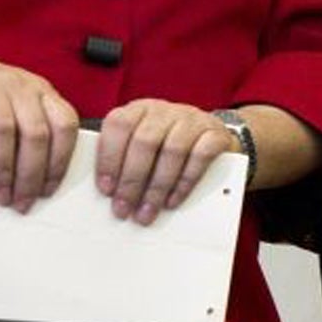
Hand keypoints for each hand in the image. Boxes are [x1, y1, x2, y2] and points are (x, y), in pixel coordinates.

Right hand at [0, 41, 78, 210]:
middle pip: (35, 134)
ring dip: (4, 169)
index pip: (64, 125)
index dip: (60, 161)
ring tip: (2, 194)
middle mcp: (19, 86)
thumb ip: (31, 132)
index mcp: (41, 91)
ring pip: (4, 130)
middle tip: (22, 202)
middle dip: (30, 175)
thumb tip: (39, 182)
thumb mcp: (17, 105)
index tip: (48, 190)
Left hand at [94, 100, 239, 224]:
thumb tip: (110, 193)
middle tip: (125, 209)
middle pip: (145, 141)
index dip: (110, 157)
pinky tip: (173, 200)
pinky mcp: (215, 134)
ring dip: (158, 186)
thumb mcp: (140, 146)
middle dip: (132, 180)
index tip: (106, 189)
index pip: (119, 125)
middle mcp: (164, 110)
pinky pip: (201, 157)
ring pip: (173, 150)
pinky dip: (185, 182)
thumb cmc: (165, 145)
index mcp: (138, 110)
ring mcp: (192, 119)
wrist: (209, 135)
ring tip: (148, 211)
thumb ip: (123, 160)